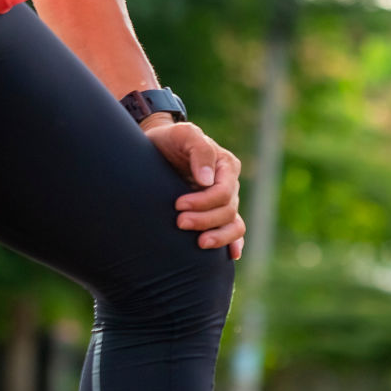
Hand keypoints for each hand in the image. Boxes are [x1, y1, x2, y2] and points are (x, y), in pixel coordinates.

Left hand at [142, 115, 245, 259]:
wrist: (156, 148)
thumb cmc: (168, 140)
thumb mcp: (182, 134)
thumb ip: (199, 150)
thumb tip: (207, 181)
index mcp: (226, 166)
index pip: (224, 192)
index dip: (204, 201)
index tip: (178, 204)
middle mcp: (229, 185)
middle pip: (228, 211)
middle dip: (205, 220)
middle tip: (179, 222)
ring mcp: (224, 203)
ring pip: (234, 226)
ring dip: (219, 237)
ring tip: (199, 244)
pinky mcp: (215, 215)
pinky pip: (232, 232)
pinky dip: (233, 244)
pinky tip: (230, 256)